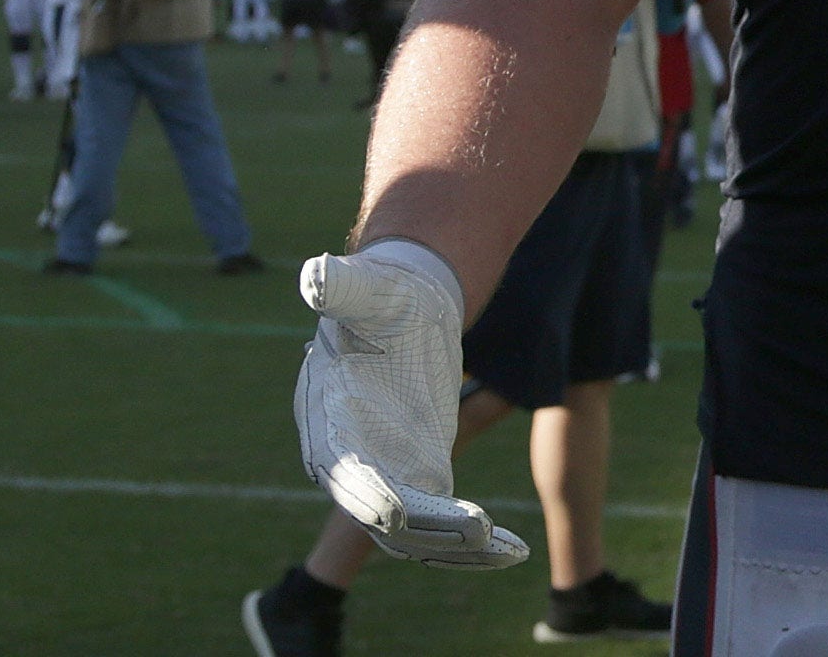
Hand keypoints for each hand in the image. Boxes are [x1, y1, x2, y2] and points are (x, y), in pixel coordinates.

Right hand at [294, 240, 527, 568]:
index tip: (399, 510)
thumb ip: (341, 288)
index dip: (367, 493)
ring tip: (503, 550)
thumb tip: (316, 275)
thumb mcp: (364, 290)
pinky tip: (511, 551)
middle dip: (424, 529)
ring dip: (454, 548)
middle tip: (474, 532)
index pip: (342, 470)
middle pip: (381, 514)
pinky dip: (470, 544)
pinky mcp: (420, 477)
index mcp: (327, 421)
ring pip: (414, 533)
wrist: (403, 307)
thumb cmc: (380, 295)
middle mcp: (350, 461)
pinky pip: (440, 526)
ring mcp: (386, 476)